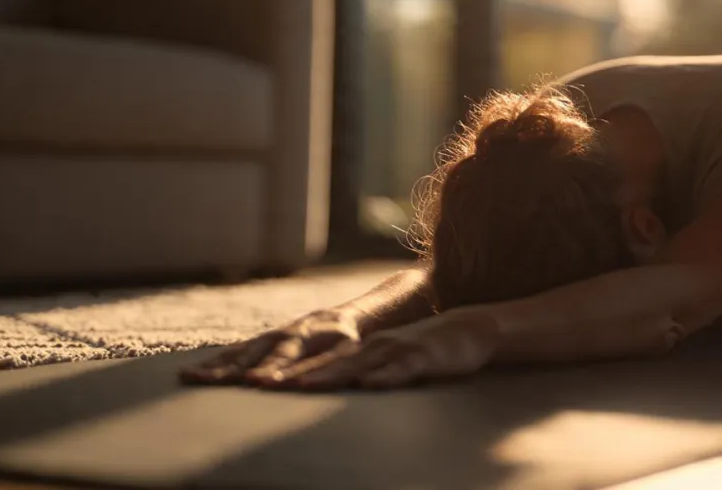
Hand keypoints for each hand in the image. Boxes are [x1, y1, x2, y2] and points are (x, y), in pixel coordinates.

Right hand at [179, 308, 359, 384]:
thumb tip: (299, 384)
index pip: (282, 358)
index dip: (268, 369)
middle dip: (224, 370)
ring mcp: (262, 340)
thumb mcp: (343, 352)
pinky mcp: (255, 345)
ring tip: (184, 377)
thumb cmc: (343, 341)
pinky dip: (210, 363)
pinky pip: (230, 354)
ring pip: (233, 354)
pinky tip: (189, 373)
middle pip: (247, 356)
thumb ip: (322, 368)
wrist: (336, 319)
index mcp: (300, 340)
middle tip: (198, 380)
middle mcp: (276, 337)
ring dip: (209, 367)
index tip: (253, 382)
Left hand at [246, 309, 500, 390]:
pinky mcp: (421, 359)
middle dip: (294, 374)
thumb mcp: (386, 365)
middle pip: (327, 364)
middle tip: (261, 384)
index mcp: (361, 351)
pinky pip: (399, 370)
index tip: (253, 382)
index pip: (316, 364)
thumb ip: (360, 375)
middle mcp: (372, 348)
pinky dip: (382, 377)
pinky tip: (368, 383)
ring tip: (302, 384)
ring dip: (329, 374)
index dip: (285, 372)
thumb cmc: (425, 352)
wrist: (468, 329)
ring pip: (357, 365)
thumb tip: (330, 391)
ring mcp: (395, 351)